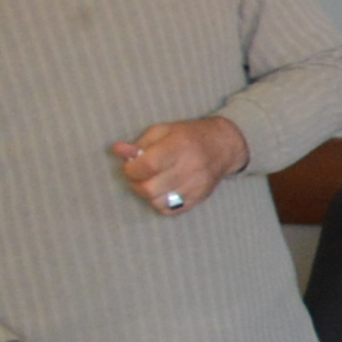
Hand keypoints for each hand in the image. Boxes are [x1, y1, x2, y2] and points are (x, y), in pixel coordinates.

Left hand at [110, 116, 247, 215]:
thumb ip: (140, 143)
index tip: (131, 165)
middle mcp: (191, 167)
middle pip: (150, 189)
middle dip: (136, 184)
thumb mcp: (163, 131)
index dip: (131, 169)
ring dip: (148, 195)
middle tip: (138, 176)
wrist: (223, 146)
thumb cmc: (188, 136)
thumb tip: (118, 150)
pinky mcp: (200, 198)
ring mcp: (197, 185)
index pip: (147, 166)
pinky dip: (161, 204)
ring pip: (158, 202)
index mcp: (180, 146)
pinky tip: (162, 192)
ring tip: (150, 183)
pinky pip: (170, 210)